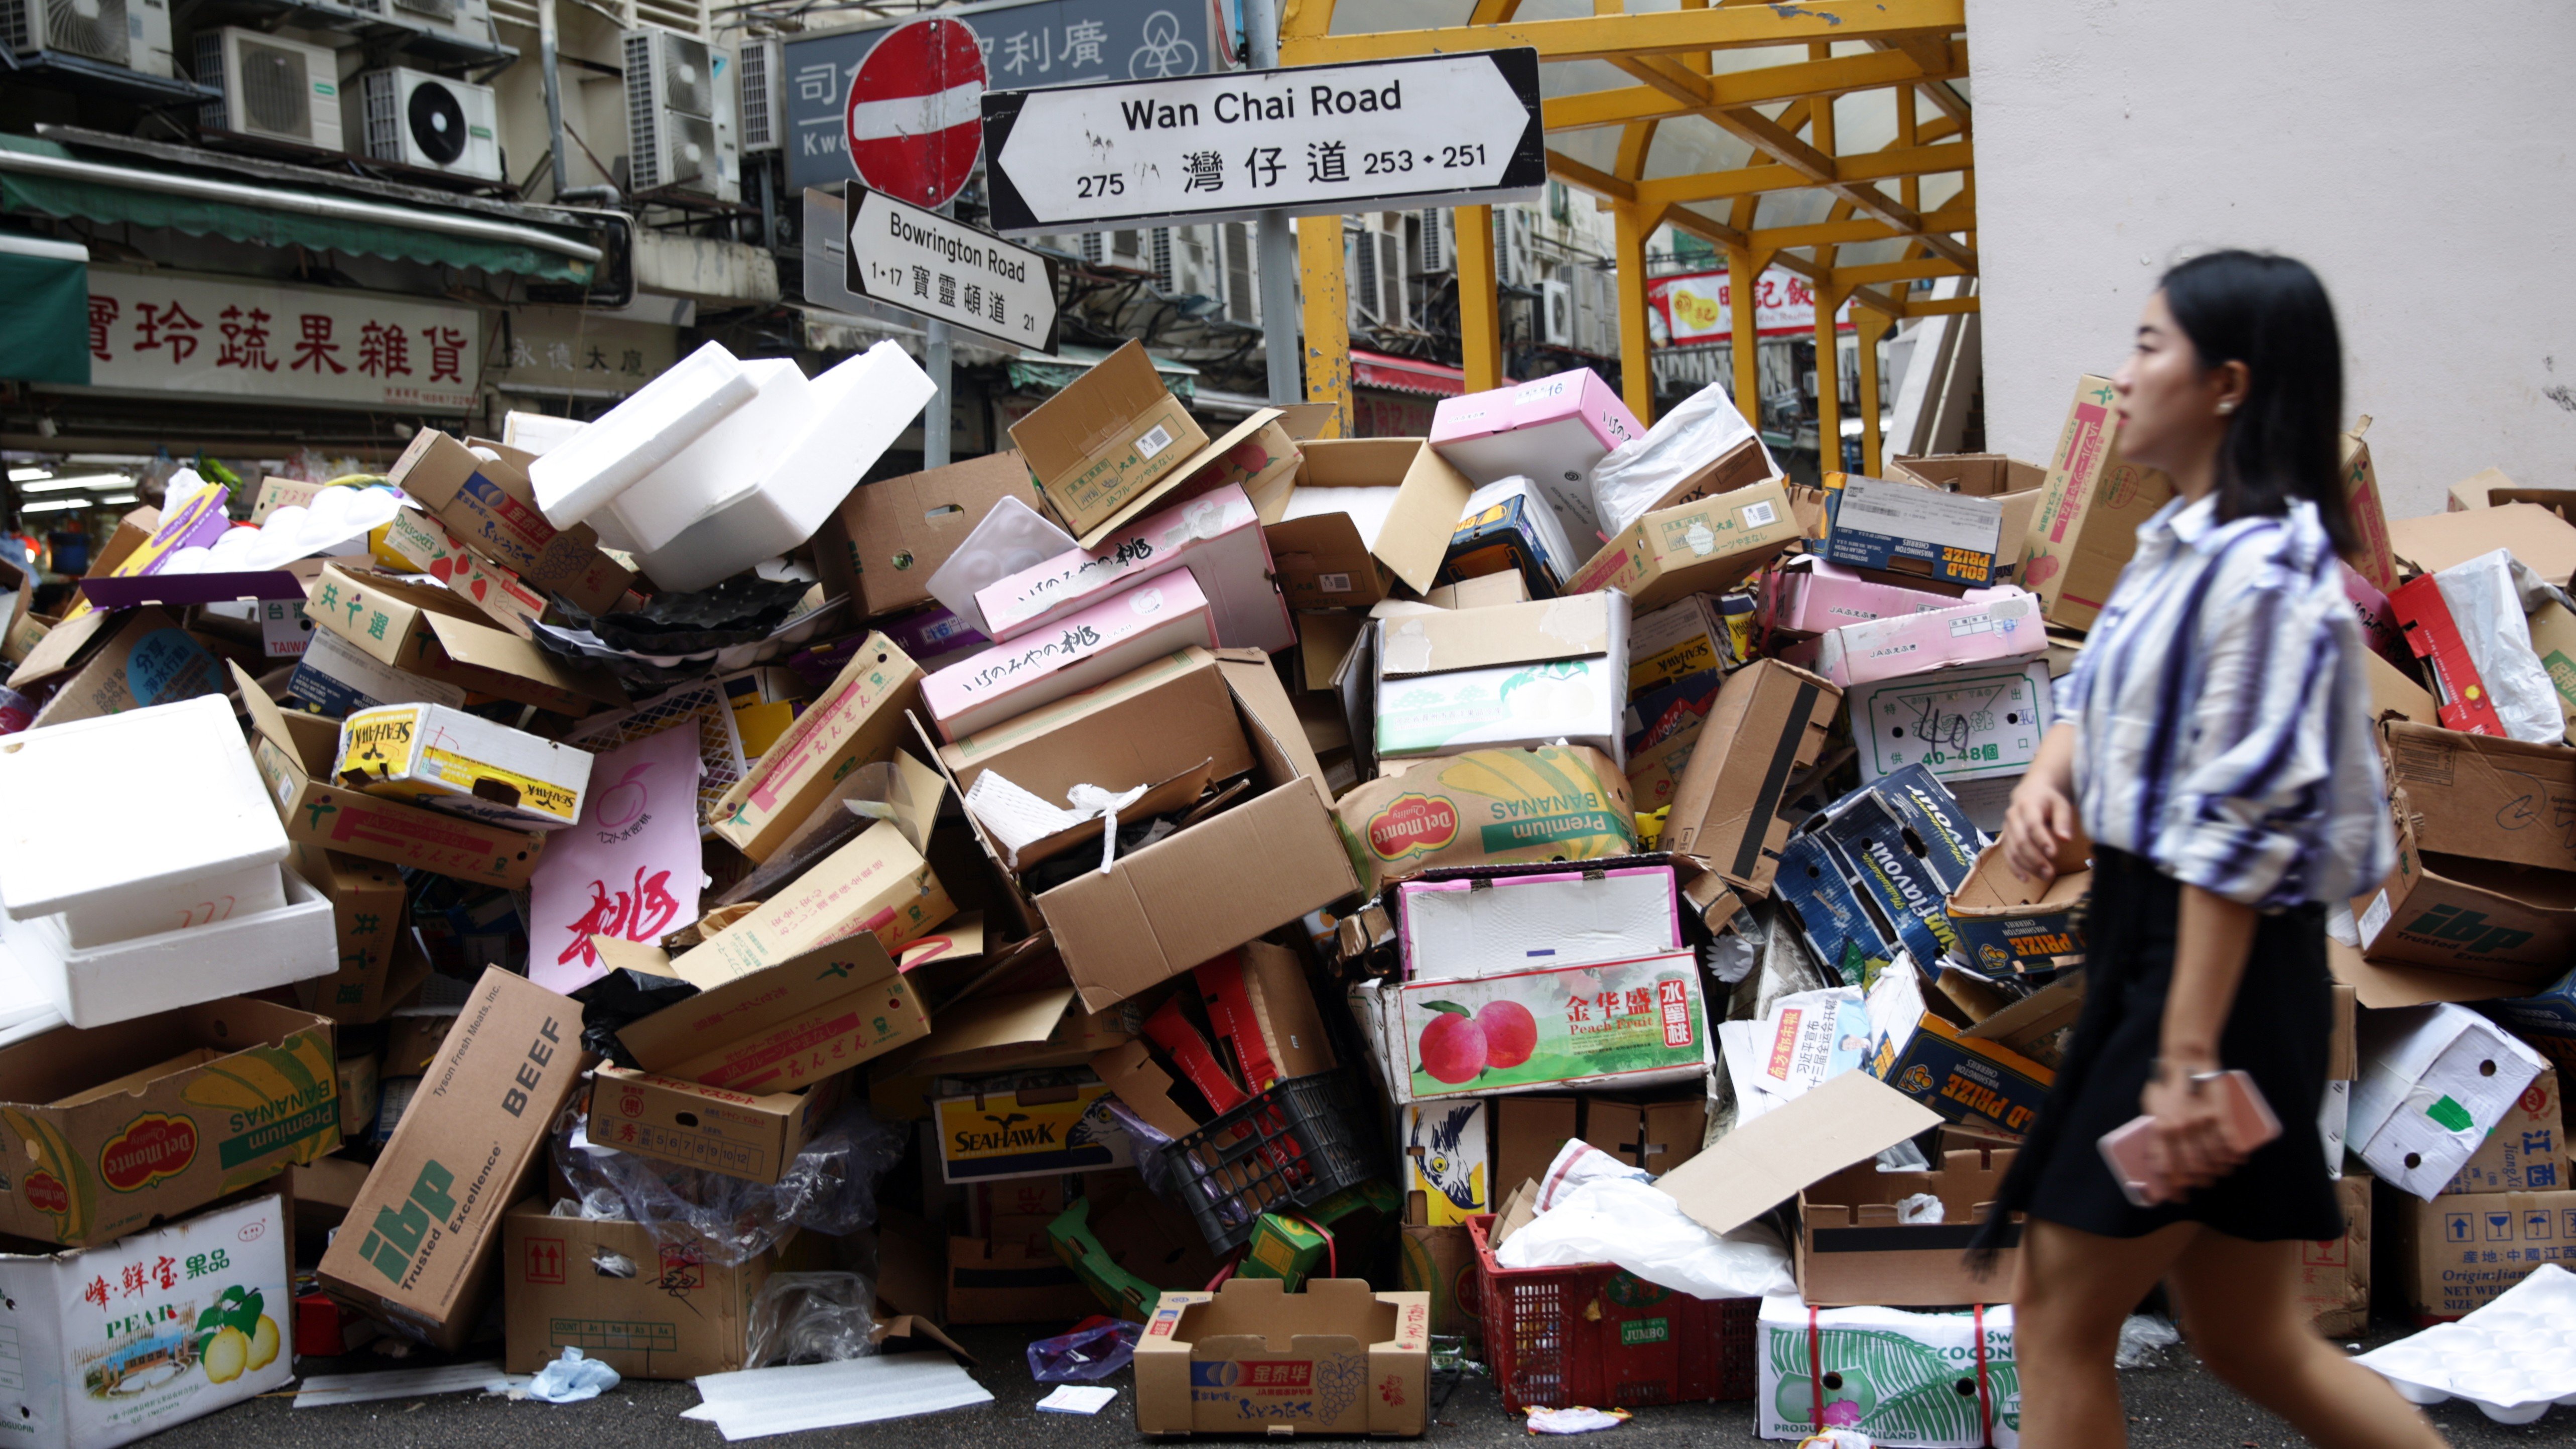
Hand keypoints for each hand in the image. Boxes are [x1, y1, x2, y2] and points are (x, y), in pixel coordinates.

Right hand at [2001, 778, 2077, 883]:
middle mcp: (2013, 817)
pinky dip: (2015, 868)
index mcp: (2027, 805)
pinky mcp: (2005, 838)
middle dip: (2035, 859)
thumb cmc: (2049, 801)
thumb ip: (2063, 821)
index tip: (2054, 854)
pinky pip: (2007, 855)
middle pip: (2021, 840)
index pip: (2033, 824)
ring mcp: (2006, 828)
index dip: (2042, 840)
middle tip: (2050, 873)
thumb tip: (2066, 839)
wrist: (2030, 793)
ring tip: (2045, 877)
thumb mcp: (2060, 804)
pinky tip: (2025, 879)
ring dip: (2027, 866)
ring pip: (2013, 850)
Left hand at [2139, 1060, 2247, 1201]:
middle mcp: (2181, 1129)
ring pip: (2214, 1158)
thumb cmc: (2165, 1083)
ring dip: (2219, 1171)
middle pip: (2193, 1168)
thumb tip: (2156, 1152)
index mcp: (2160, 1128)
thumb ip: (2154, 1126)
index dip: (2173, 1188)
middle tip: (2203, 1182)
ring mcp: (2202, 1122)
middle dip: (2199, 1181)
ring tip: (2220, 1173)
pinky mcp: (2220, 1113)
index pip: (2167, 1168)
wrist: (2186, 1058)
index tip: (2179, 1196)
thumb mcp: (2150, 1105)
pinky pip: (2230, 1142)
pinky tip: (2237, 1161)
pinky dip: (2235, 1156)